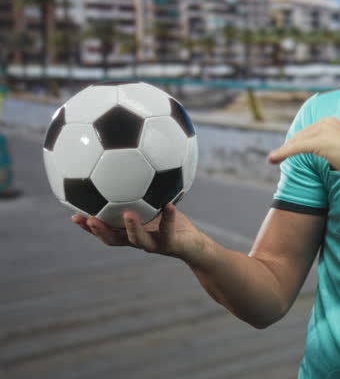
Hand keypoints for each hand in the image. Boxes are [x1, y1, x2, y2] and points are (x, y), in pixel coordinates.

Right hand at [71, 204, 207, 260]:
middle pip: (113, 239)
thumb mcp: (157, 206)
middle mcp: (138, 240)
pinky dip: (169, 217)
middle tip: (88, 219)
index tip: (73, 215)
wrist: (194, 245)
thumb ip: (143, 194)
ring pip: (137, 240)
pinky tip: (169, 205)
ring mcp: (153, 244)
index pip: (105, 231)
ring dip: (131, 228)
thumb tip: (131, 168)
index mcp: (129, 232)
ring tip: (128, 214)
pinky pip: (168, 230)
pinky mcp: (171, 244)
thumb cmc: (172, 223)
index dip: (88, 226)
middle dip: (99, 231)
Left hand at [267, 116, 339, 180]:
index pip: (307, 132)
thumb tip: (321, 153)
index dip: (294, 143)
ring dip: (282, 151)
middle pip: (299, 136)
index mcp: (330, 121)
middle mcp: (326, 122)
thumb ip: (329, 147)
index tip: (285, 152)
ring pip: (296, 142)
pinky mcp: (320, 141)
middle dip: (287, 147)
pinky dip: (283, 153)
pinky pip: (296, 148)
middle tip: (275, 157)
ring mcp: (323, 130)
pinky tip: (273, 159)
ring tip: (272, 160)